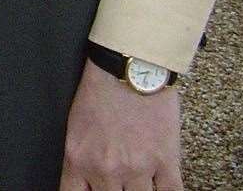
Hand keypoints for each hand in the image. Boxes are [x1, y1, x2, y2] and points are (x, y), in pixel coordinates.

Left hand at [59, 61, 183, 190]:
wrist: (132, 64)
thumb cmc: (102, 87)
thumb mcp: (76, 124)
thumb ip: (81, 157)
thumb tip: (86, 179)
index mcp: (79, 158)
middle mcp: (107, 169)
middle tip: (120, 181)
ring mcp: (138, 168)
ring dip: (140, 190)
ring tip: (139, 180)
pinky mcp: (166, 161)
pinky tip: (162, 187)